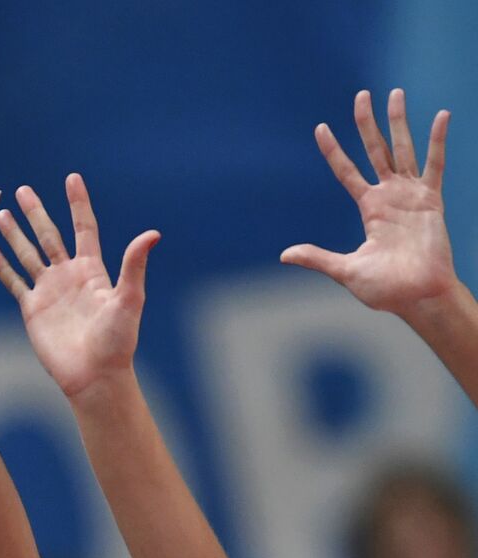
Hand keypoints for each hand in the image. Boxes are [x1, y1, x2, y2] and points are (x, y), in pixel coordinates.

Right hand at [0, 174, 159, 397]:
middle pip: (49, 235)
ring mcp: (49, 291)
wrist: (93, 375)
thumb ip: (133, 266)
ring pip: (27, 254)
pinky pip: (14, 282)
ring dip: (14, 234)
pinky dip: (2, 266)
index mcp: (92, 270)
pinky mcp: (32, 309)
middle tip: (21, 190)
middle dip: (35, 212)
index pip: (83, 228)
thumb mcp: (129, 300)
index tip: (71, 178)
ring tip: (0, 212)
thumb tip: (152, 234)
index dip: (77, 203)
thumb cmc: (117, 341)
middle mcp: (68, 276)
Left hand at [282, 89, 459, 318]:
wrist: (417, 296)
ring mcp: (411, 195)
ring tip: (394, 94)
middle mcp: (389, 196)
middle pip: (375, 150)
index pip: (346, 171)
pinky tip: (440, 116)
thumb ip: (317, 258)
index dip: (334, 151)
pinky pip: (435, 165)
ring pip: (403, 149)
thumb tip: (284, 254)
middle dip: (368, 123)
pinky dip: (438, 141)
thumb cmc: (384, 289)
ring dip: (399, 122)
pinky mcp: (432, 200)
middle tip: (362, 94)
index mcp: (369, 209)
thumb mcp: (345, 270)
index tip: (321, 128)